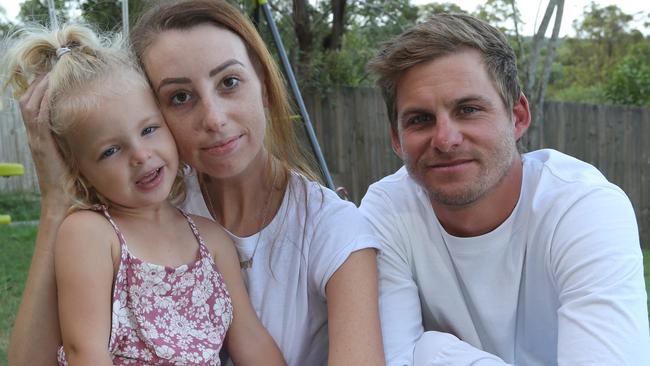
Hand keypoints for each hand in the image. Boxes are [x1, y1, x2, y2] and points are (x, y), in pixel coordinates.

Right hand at [19, 74, 70, 205]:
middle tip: (53, 67)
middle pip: (27, 100)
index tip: (55, 74)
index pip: (34, 106)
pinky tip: (53, 88)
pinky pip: (38, 117)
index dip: (41, 89)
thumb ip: (77, 140)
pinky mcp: (42, 146)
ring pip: (30, 105)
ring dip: (40, 87)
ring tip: (52, 72)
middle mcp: (35, 137)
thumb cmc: (74, 183)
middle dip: (39, 82)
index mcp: (41, 138)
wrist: (64, 203)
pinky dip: (44, 101)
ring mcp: (36, 141)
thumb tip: (93, 126)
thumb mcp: (74, 155)